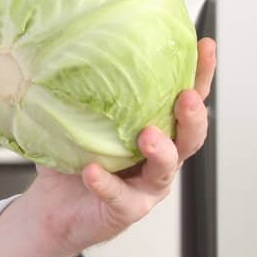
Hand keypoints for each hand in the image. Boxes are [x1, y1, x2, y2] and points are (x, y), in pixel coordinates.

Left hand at [0, 38, 215, 256]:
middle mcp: (159, 159)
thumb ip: (74, 93)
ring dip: (161, 151)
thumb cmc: (70, 162)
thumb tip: (51, 51)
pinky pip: (119, 197)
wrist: (50, 208)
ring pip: (165, 170)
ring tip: (147, 135)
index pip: (185, 100)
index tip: (206, 45)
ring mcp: (146, 187)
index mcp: (154, 130)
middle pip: (190, 137)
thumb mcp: (73, 121)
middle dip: (194, 116)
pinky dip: (106, 184)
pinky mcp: (126, 211)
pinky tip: (93, 170)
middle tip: (187, 97)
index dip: (200, 75)